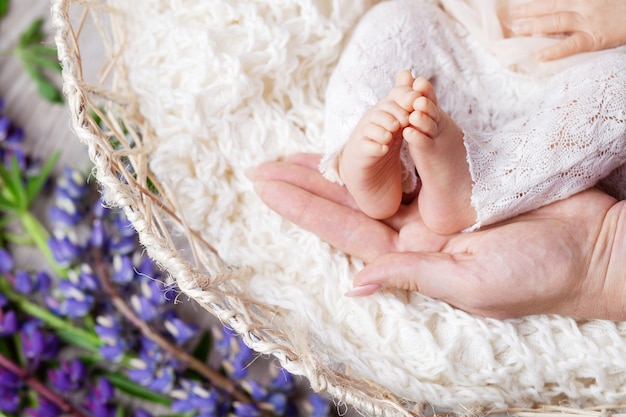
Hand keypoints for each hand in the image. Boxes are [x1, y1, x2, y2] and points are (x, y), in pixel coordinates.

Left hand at [249, 153, 625, 319]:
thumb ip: (411, 276)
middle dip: (308, 181)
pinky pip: (416, 154)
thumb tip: (355, 287)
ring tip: (299, 147)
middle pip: (351, 199)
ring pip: (378, 174)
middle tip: (265, 164)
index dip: (303, 208)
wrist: (594, 247)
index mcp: (412, 258)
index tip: (266, 188)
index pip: (345, 229)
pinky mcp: (461, 179)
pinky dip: (389, 138)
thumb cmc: (538, 276)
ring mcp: (437, 203)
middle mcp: (417, 231)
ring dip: (341, 156)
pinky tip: (360, 129)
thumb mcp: (469, 284)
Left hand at [508, 0, 625, 60]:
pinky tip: (539, 56)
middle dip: (530, 10)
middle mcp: (583, 5)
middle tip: (512, 15)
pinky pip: (571, 45)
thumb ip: (573, 2)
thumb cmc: (616, 7)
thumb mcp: (595, 0)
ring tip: (517, 29)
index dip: (536, 2)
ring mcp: (588, 21)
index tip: (518, 5)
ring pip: (557, 22)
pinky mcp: (593, 38)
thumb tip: (555, 8)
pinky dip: (555, 51)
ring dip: (535, 25)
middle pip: (552, 6)